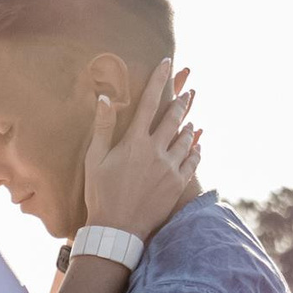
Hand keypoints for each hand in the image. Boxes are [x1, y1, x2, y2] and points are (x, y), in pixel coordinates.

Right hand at [81, 57, 203, 239]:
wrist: (118, 229)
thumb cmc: (101, 192)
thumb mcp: (95, 159)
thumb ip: (103, 127)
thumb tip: (105, 98)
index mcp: (135, 142)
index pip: (149, 102)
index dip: (159, 80)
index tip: (168, 63)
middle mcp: (156, 151)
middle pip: (174, 117)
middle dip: (182, 100)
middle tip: (188, 89)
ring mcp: (170, 168)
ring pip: (187, 138)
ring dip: (189, 124)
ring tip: (191, 116)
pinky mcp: (178, 184)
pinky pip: (193, 160)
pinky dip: (196, 148)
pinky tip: (197, 143)